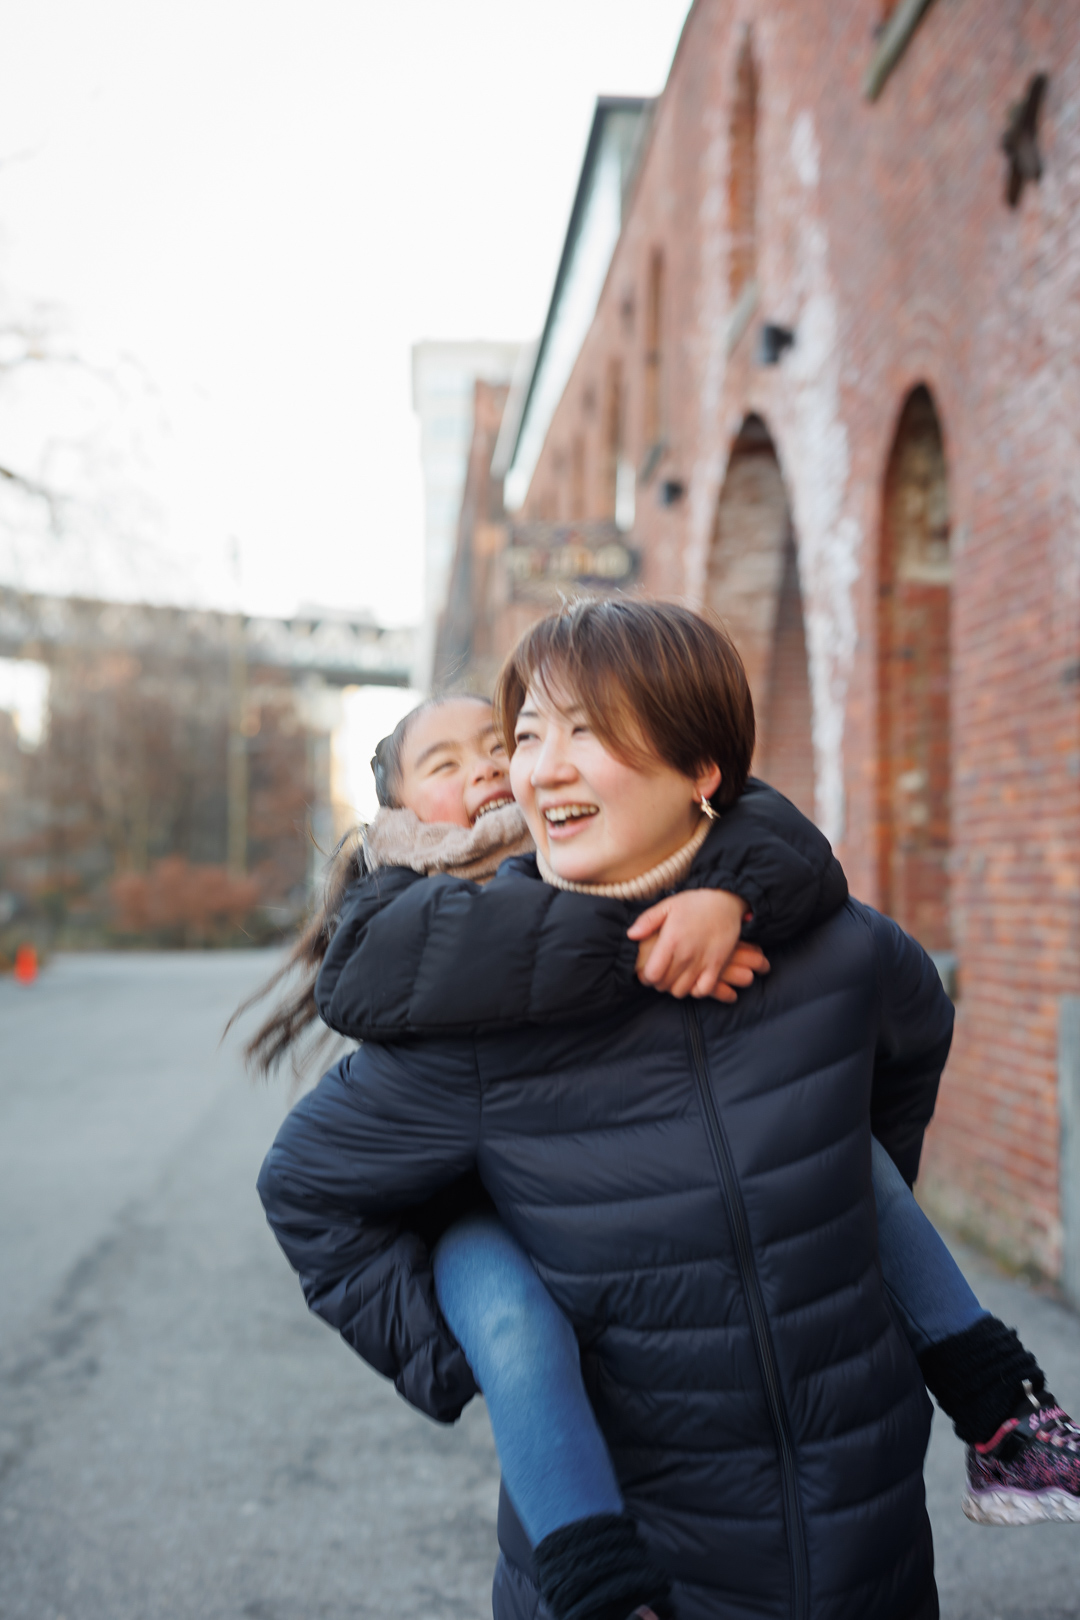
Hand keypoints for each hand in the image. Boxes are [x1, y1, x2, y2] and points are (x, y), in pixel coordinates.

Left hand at [627, 889, 769, 1000]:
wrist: (725, 900)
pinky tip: (692, 980)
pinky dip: (695, 989)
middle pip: (664, 984)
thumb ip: (647, 921)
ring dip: (674, 986)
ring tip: (674, 976)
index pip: (652, 974)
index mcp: (671, 940)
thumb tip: (631, 935)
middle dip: (658, 982)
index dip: (645, 977)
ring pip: (681, 990)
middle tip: (660, 973)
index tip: (646, 972)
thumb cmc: (694, 902)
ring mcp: (703, 962)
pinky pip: (703, 990)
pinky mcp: (717, 966)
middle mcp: (686, 954)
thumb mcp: (668, 905)